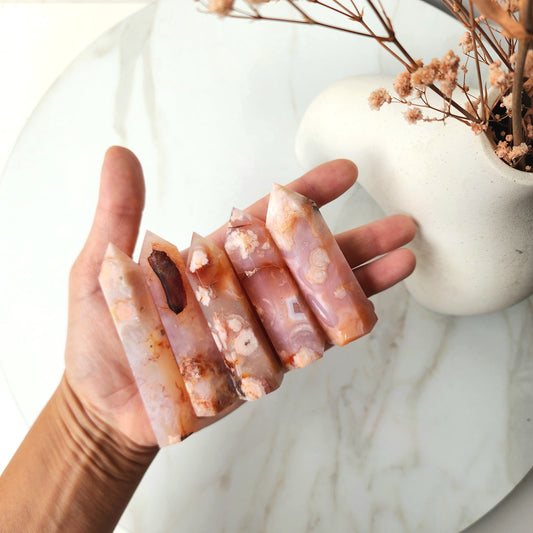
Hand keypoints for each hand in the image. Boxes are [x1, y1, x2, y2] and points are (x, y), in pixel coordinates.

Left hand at [65, 147, 415, 448]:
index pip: (267, 222)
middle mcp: (244, 293)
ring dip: (357, 284)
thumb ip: (118, 216)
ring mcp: (255, 332)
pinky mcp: (257, 371)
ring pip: (311, 305)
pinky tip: (367, 316)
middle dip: (352, 243)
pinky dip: (330, 333)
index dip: (306, 197)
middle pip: (305, 263)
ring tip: (403, 262)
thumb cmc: (102, 335)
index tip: (344, 173)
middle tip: (402, 224)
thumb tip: (119, 154)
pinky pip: (298, 351)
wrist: (103, 404)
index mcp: (214, 261)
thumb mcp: (100, 268)